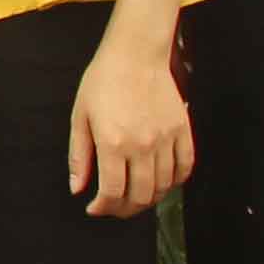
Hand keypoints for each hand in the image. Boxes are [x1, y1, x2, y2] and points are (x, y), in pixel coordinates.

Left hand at [65, 35, 191, 217]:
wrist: (135, 53)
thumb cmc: (104, 80)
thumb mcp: (80, 117)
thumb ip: (79, 156)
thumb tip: (78, 188)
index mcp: (113, 143)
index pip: (112, 192)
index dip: (103, 208)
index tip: (95, 208)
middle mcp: (142, 145)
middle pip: (140, 196)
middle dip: (124, 210)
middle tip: (114, 207)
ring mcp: (166, 139)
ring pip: (163, 186)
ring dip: (148, 199)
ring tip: (135, 196)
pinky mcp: (182, 130)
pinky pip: (185, 167)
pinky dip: (175, 182)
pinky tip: (162, 182)